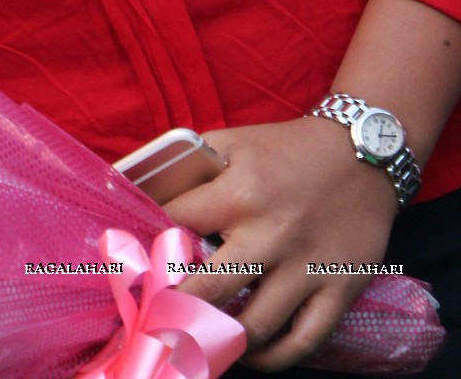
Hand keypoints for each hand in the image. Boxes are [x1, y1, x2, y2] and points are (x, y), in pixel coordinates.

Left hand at [164, 116, 398, 370]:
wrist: (363, 153)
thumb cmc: (288, 149)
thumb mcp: (234, 143)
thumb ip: (191, 169)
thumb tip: (144, 195)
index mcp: (239, 193)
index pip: (178, 227)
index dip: (153, 245)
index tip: (136, 267)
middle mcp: (272, 234)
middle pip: (210, 290)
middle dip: (176, 311)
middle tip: (157, 324)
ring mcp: (307, 267)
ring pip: (255, 326)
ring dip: (223, 341)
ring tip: (201, 340)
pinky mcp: (339, 289)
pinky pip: (302, 341)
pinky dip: (273, 357)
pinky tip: (251, 354)